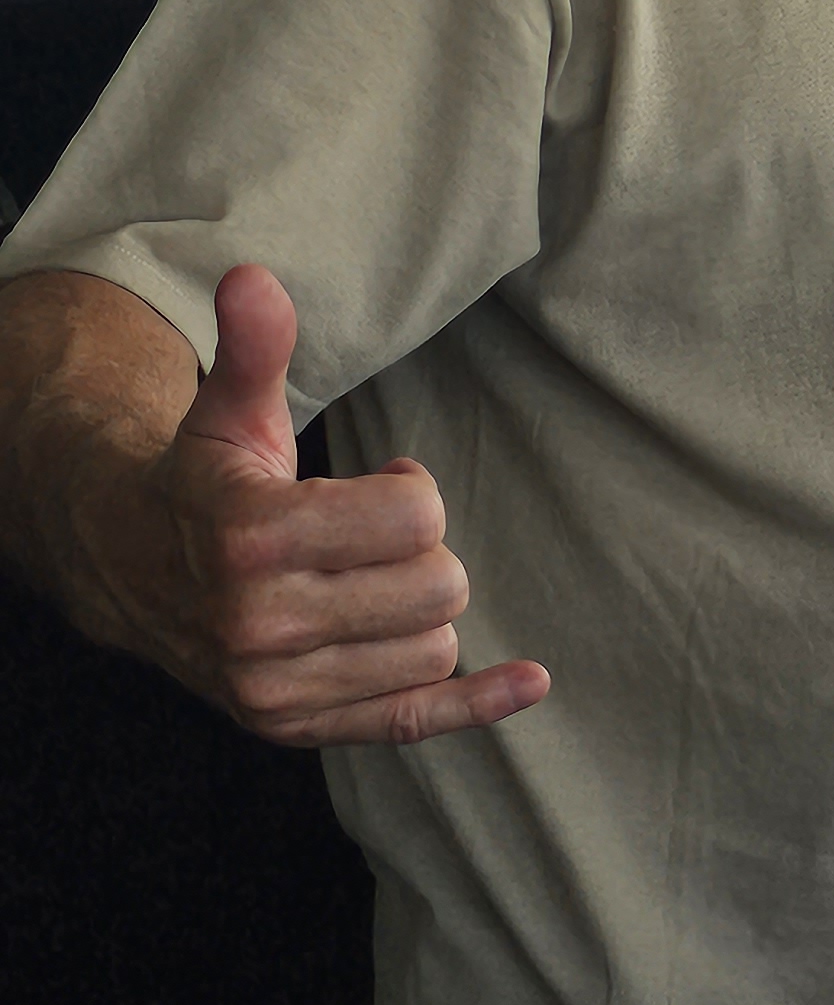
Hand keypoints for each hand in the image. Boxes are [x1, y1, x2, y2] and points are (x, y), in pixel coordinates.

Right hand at [141, 266, 547, 747]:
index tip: (377, 483)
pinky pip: (411, 723)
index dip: (411, 491)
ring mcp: (277, 689)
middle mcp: (259, 629)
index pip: (416, 518)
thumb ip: (253, 347)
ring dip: (421, 607)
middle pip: (439, 587)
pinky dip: (477, 704)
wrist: (134, 574)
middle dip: (422, 550)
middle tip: (368, 536)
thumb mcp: (227, 411)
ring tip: (359, 580)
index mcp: (251, 542)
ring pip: (435, 646)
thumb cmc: (205, 480)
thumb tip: (253, 278)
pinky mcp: (299, 726)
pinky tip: (530, 681)